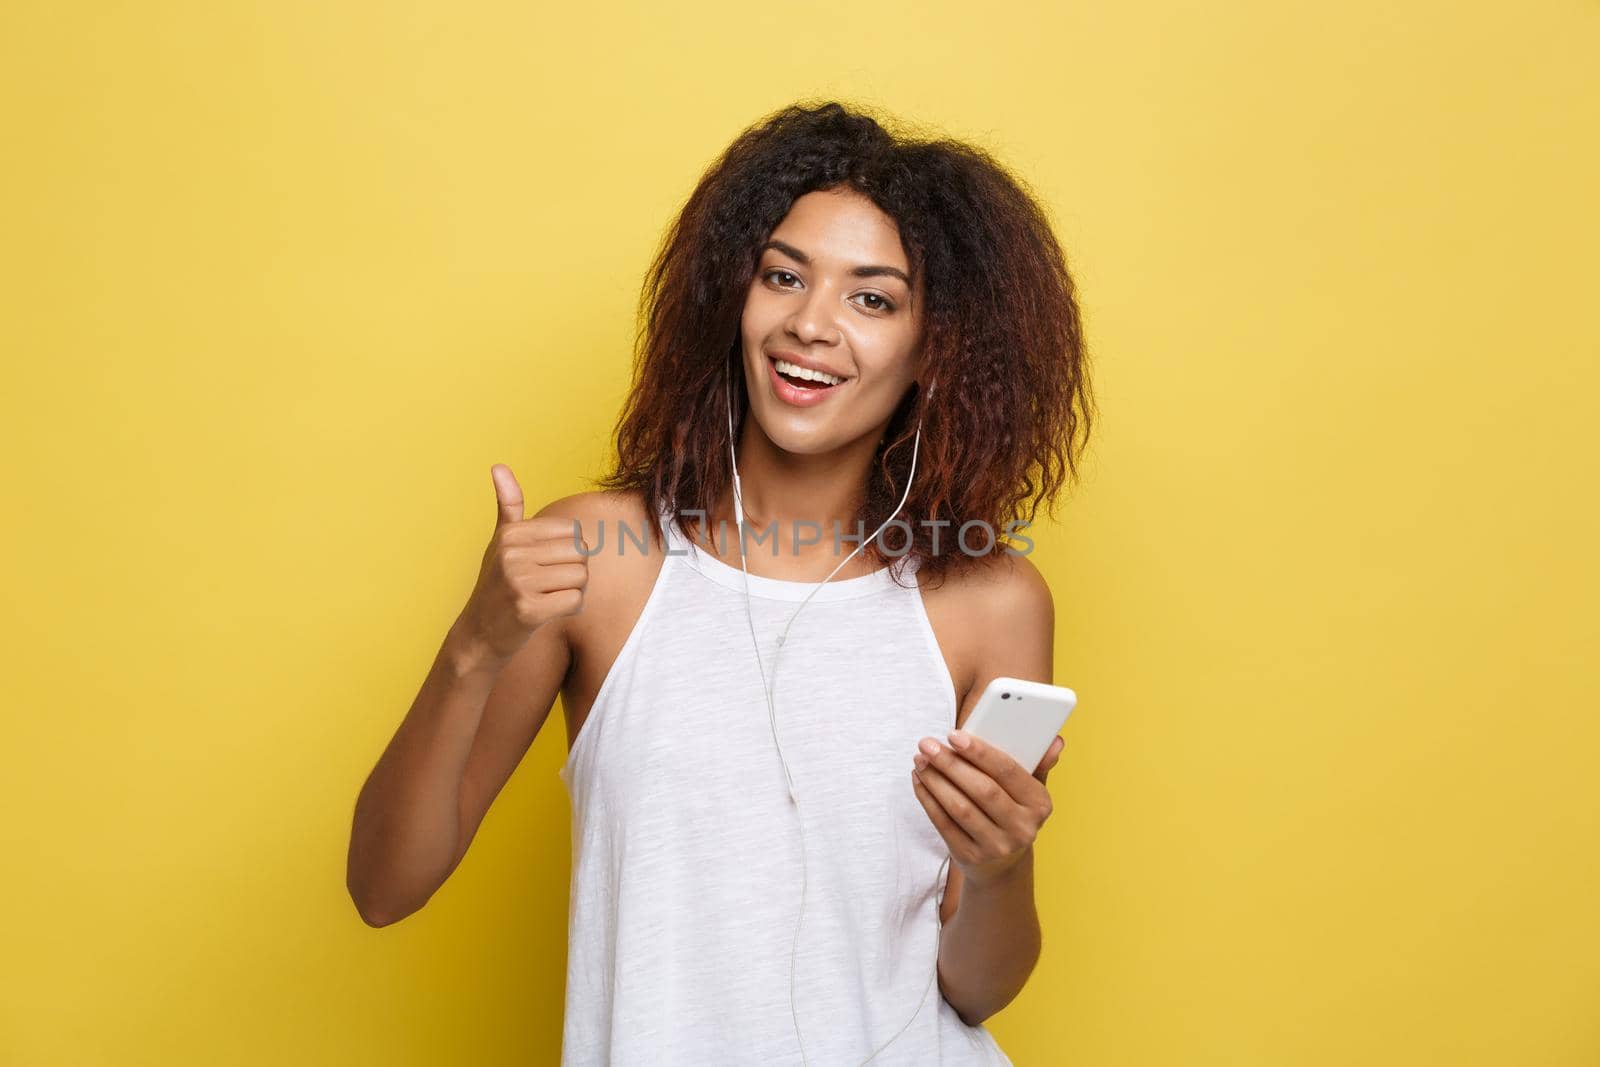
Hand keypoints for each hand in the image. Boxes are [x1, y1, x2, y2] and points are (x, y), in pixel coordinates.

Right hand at [455, 464, 589, 662]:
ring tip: (548, 598)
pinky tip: (550, 613)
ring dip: (574, 592)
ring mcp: (519, 581)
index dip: (569, 552)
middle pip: (581, 553)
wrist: (479, 634)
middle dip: (574, 572)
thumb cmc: (497, 584)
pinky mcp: (528, 610)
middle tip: (549, 585)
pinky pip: (576, 601)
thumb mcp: (501, 541)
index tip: (545, 566)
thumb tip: (498, 466)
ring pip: (582, 577)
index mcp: (512, 533)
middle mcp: (513, 553)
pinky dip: (571, 609)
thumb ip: (507, 505)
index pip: (573, 532)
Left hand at [910, 729, 1064, 887]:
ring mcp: (996, 846)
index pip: (1008, 771)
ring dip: (935, 780)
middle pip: (981, 790)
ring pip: (960, 808)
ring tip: (920, 760)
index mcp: (1039, 804)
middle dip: (951, 764)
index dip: (980, 752)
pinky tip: (919, 780)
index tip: (954, 734)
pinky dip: (928, 799)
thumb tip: (1055, 741)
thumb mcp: (1030, 791)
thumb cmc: (1013, 813)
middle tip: (927, 744)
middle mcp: (1021, 828)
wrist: (1002, 864)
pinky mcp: (970, 856)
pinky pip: (944, 824)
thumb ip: (1038, 764)